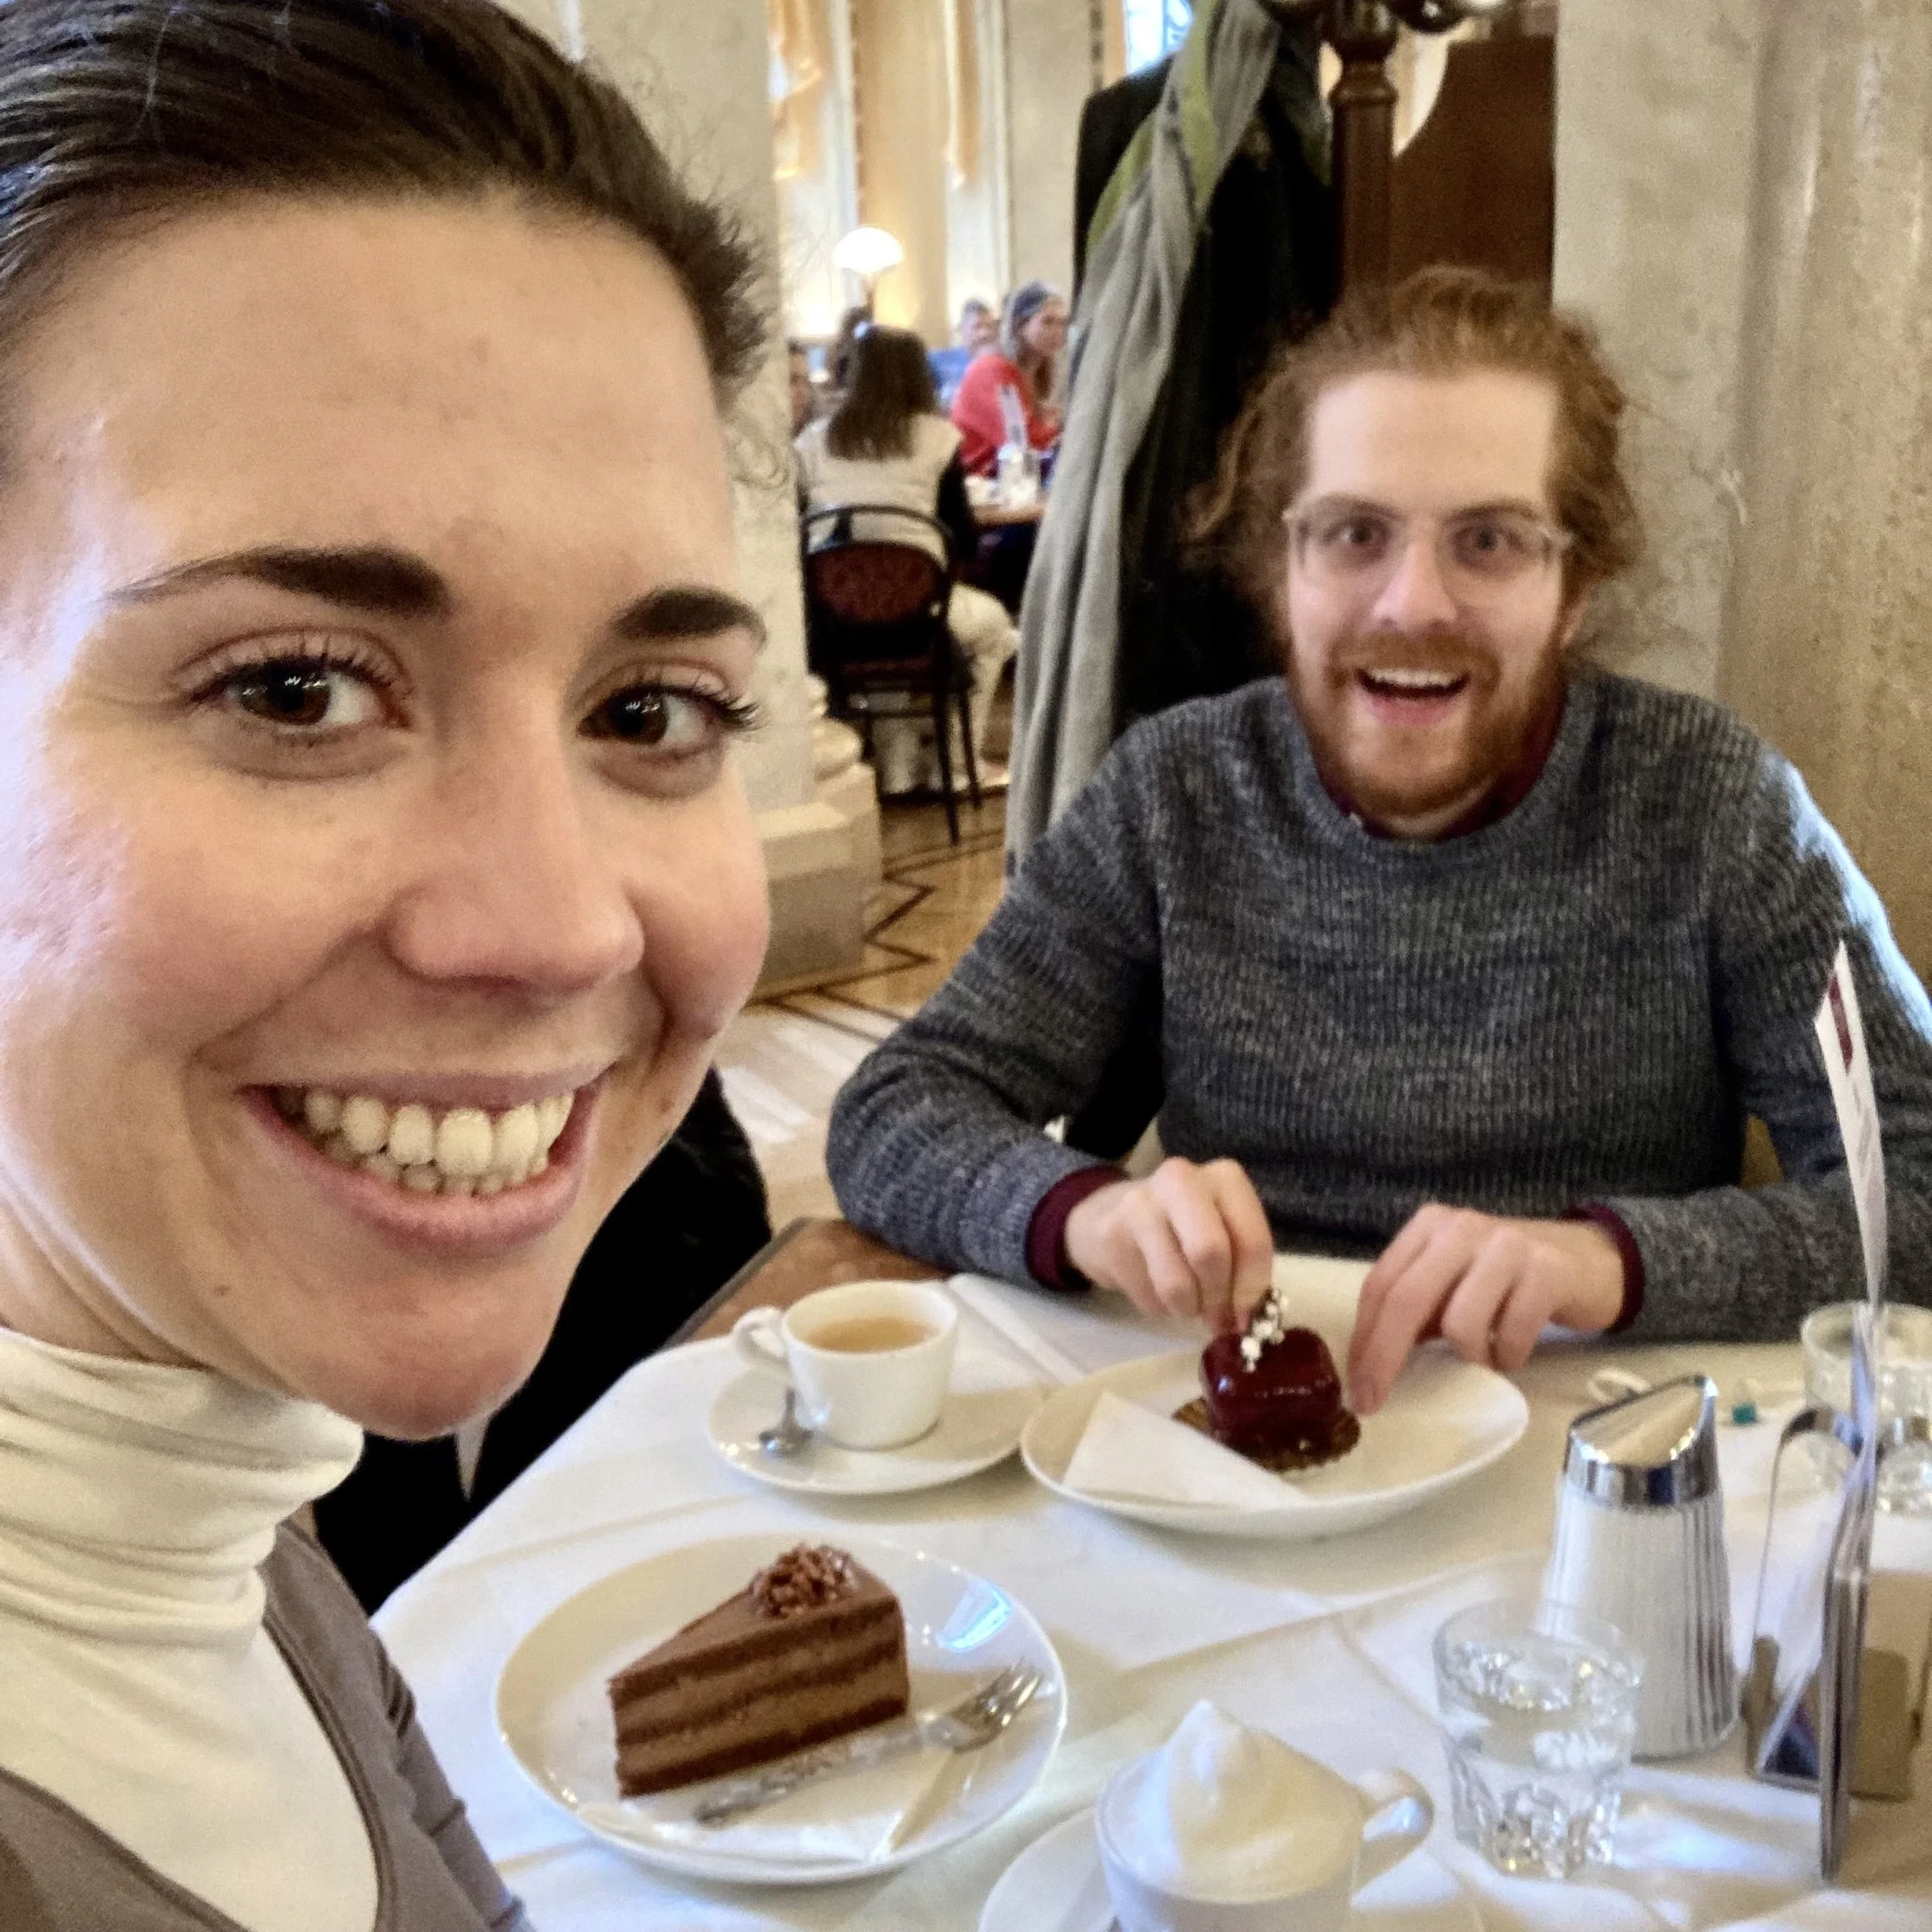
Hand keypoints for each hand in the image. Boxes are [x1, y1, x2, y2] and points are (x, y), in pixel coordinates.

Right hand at [1062, 1156, 1273, 1333]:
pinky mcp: (1111, 1233)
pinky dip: (1160, 1307)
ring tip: (1186, 1302)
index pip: (1252, 1240)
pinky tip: (1155, 1287)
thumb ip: (1242, 1265)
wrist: (1110, 1212)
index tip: (1245, 1312)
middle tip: (1216, 1315)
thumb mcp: (1223, 1230)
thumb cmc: (1183, 1226)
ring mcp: (1140, 1204)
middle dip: (1217, 1297)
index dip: (1252, 1287)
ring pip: (1176, 1284)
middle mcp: (1181, 1180)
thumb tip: (1245, 1318)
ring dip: (1187, 1309)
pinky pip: (1147, 1295)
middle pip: (1210, 1254)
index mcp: (1223, 1178)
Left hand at [1346, 1206, 1624, 1415]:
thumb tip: (1370, 1367)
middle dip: (1385, 1358)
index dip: (1363, 1340)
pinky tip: (1512, 1353)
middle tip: (1377, 1403)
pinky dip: (1508, 1357)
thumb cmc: (1506, 1280)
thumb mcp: (1453, 1285)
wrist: (1588, 1259)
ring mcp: (1505, 1245)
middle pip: (1407, 1299)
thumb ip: (1416, 1311)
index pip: (1380, 1285)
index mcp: (1428, 1227)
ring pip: (1460, 1322)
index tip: (1357, 1389)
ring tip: (1482, 1361)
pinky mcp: (1547, 1270)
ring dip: (1468, 1358)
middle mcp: (1461, 1228)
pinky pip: (1512, 1333)